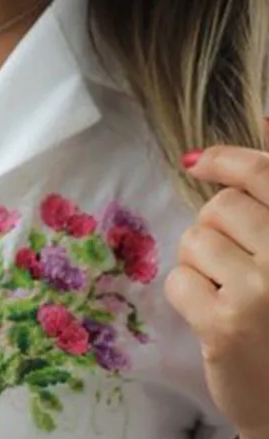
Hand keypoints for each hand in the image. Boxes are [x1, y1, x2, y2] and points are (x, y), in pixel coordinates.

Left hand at [165, 144, 268, 438]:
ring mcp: (265, 290)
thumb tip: (264, 113)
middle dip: (217, 230)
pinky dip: (187, 295)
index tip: (198, 161)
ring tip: (229, 294)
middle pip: (221, 207)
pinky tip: (215, 318)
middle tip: (236, 266)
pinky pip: (179, 280)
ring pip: (195, 241)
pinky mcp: (227, 325)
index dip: (228, 161)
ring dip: (201, 264)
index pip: (268, 175)